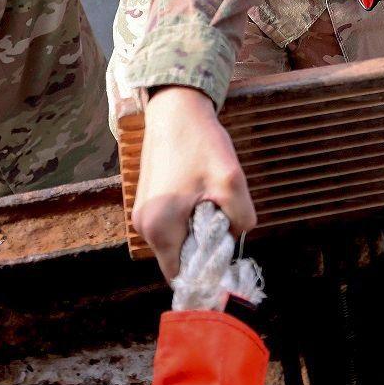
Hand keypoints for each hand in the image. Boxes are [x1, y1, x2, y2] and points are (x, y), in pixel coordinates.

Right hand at [134, 86, 254, 278]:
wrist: (175, 109)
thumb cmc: (200, 143)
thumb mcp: (231, 181)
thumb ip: (241, 219)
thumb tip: (235, 238)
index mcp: (159, 227)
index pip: (181, 275)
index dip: (206, 272)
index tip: (225, 252)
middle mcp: (143, 226)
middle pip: (180, 258)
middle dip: (204, 246)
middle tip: (221, 217)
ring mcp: (142, 214)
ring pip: (177, 240)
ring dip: (197, 229)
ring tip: (210, 199)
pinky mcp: (146, 202)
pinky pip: (171, 225)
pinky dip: (188, 218)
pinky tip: (199, 193)